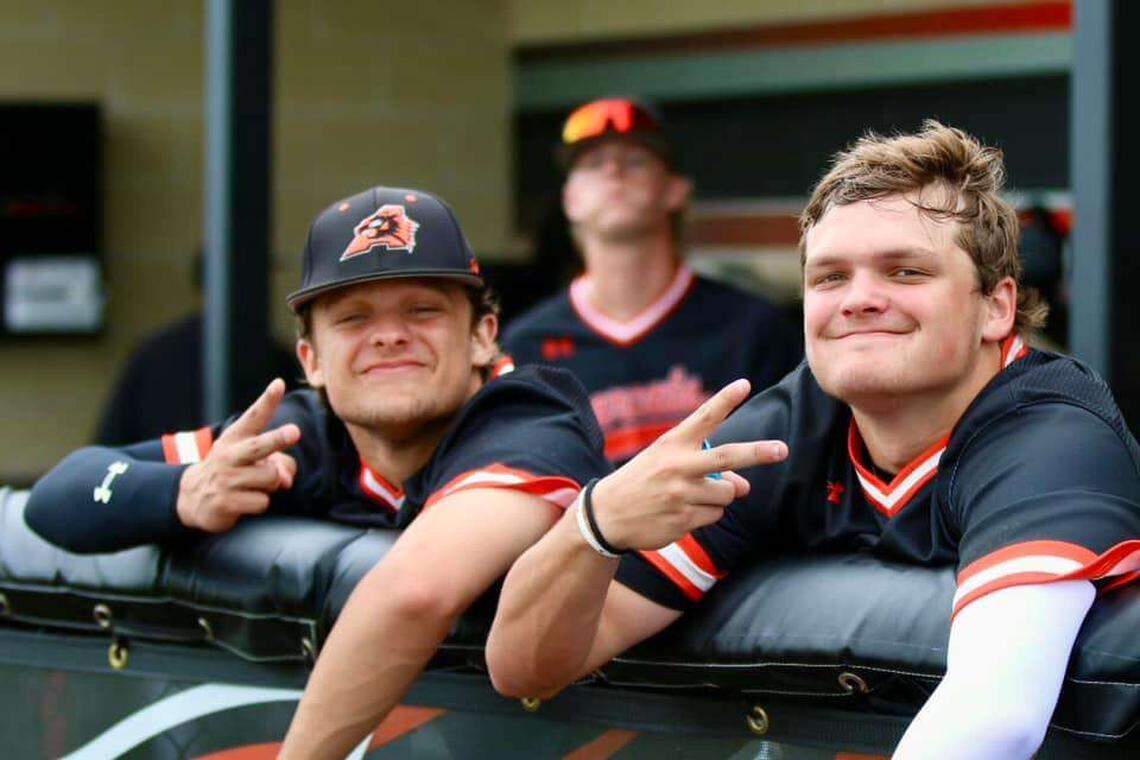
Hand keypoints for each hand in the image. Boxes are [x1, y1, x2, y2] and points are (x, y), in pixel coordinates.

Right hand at [176, 378, 300, 532]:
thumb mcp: (250, 460)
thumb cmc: (232, 472)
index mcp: (236, 438)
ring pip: (270, 477)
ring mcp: (225, 479)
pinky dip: (260, 503)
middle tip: (294, 431)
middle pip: (258, 446)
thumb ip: (278, 463)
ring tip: (254, 485)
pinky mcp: (225, 502)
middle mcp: (229, 455)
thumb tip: (286, 479)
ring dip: (272, 484)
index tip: (279, 384)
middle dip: (277, 439)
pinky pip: (262, 501)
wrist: (192, 498)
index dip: (267, 401)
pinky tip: (244, 501)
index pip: (253, 416)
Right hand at [590, 379, 786, 551]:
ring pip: (727, 493)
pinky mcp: (683, 519)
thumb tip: (745, 486)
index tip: (744, 384)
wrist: (607, 515)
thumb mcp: (665, 462)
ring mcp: (681, 494)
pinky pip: (715, 515)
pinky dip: (707, 513)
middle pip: (728, 457)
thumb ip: (707, 466)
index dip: (725, 400)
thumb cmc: (643, 481)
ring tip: (692, 495)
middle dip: (758, 453)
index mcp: (672, 444)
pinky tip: (681, 511)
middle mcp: (678, 467)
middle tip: (782, 449)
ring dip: (720, 495)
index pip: (703, 418)